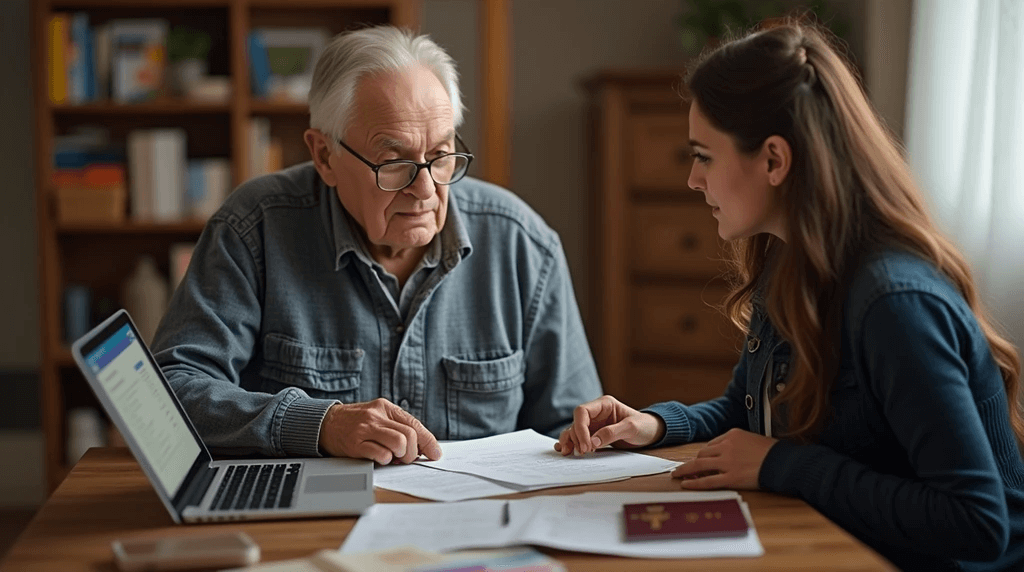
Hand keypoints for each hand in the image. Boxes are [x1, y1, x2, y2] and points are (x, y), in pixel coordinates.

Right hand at [318, 398, 441, 463]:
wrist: (325, 423)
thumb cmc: (355, 423)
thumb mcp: (377, 416)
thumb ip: (397, 427)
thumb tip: (421, 447)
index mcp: (386, 408)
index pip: (414, 424)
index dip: (428, 441)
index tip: (435, 454)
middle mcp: (377, 416)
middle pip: (410, 435)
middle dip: (413, 452)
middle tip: (406, 458)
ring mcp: (365, 429)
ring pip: (399, 443)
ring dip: (401, 455)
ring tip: (394, 458)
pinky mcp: (355, 444)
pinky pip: (380, 454)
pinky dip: (385, 460)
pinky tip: (380, 459)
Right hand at [553, 395, 664, 455]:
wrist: (652, 433)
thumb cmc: (645, 426)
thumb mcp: (632, 428)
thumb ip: (612, 433)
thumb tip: (593, 442)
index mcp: (604, 404)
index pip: (582, 412)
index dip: (580, 427)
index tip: (586, 445)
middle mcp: (596, 413)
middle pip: (576, 422)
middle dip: (575, 437)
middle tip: (582, 452)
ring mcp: (594, 424)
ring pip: (574, 430)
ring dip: (570, 441)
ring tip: (569, 453)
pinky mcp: (594, 435)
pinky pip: (579, 438)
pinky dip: (572, 443)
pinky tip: (567, 450)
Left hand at [671, 428, 776, 489]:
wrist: (785, 462)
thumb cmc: (774, 452)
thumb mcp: (754, 440)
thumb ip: (739, 445)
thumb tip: (728, 454)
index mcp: (733, 434)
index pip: (712, 444)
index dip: (705, 454)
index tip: (700, 460)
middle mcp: (727, 446)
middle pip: (702, 453)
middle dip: (694, 462)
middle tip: (686, 469)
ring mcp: (727, 462)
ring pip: (699, 465)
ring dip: (686, 470)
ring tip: (677, 475)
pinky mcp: (731, 478)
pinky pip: (707, 481)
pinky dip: (694, 483)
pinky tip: (686, 484)